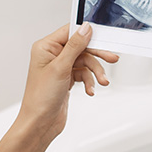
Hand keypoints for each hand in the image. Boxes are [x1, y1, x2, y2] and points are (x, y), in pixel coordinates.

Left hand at [16, 23, 118, 147]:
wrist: (40, 123)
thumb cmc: (40, 98)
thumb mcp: (60, 68)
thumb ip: (74, 46)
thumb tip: (85, 28)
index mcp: (46, 47)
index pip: (70, 32)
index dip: (87, 35)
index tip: (102, 38)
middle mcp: (52, 55)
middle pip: (81, 47)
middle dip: (96, 56)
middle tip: (111, 58)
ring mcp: (60, 68)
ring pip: (85, 62)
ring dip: (95, 72)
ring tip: (102, 81)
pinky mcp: (67, 79)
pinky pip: (84, 74)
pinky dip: (89, 81)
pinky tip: (90, 90)